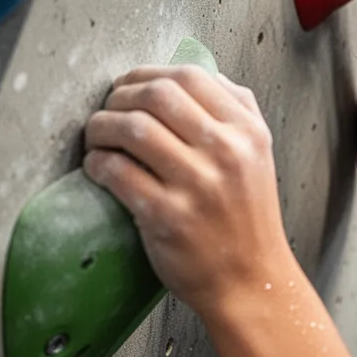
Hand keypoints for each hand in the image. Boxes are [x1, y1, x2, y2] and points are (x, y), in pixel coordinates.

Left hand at [83, 66, 287, 319]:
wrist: (252, 282)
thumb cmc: (248, 221)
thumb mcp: (259, 157)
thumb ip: (238, 112)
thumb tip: (198, 76)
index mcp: (248, 133)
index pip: (191, 76)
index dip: (147, 73)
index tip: (128, 86)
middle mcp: (227, 152)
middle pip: (158, 95)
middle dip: (119, 96)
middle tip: (107, 111)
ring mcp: (198, 185)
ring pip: (133, 128)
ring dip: (101, 126)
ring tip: (96, 138)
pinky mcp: (168, 217)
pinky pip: (118, 172)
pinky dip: (98, 163)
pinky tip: (98, 168)